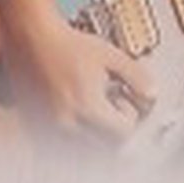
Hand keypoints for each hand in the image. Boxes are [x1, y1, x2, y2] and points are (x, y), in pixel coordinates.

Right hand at [2, 15, 154, 141]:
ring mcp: (49, 124)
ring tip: (93, 105)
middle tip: (111, 103)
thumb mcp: (112, 56)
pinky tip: (77, 108)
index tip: (123, 98)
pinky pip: (64, 140)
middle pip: (106, 144)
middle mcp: (66, 121)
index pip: (123, 133)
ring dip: (96, 131)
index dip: (130, 116)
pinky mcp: (37, 122)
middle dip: (115, 127)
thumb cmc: (69, 44)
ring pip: (85, 146)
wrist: (31, 36)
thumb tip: (152, 96)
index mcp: (86, 107)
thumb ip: (138, 77)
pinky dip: (77, 130)